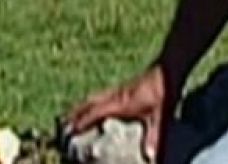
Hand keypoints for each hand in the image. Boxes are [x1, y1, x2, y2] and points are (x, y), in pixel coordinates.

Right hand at [63, 65, 177, 162]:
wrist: (166, 71)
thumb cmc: (162, 93)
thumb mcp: (160, 117)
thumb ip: (153, 136)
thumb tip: (149, 156)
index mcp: (121, 103)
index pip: (95, 112)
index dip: (82, 121)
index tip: (69, 130)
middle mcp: (115, 95)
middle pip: (88, 104)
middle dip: (74, 114)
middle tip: (61, 125)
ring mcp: (117, 90)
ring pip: (93, 98)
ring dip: (80, 107)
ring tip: (70, 116)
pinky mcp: (121, 88)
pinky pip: (100, 96)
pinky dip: (91, 103)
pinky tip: (93, 108)